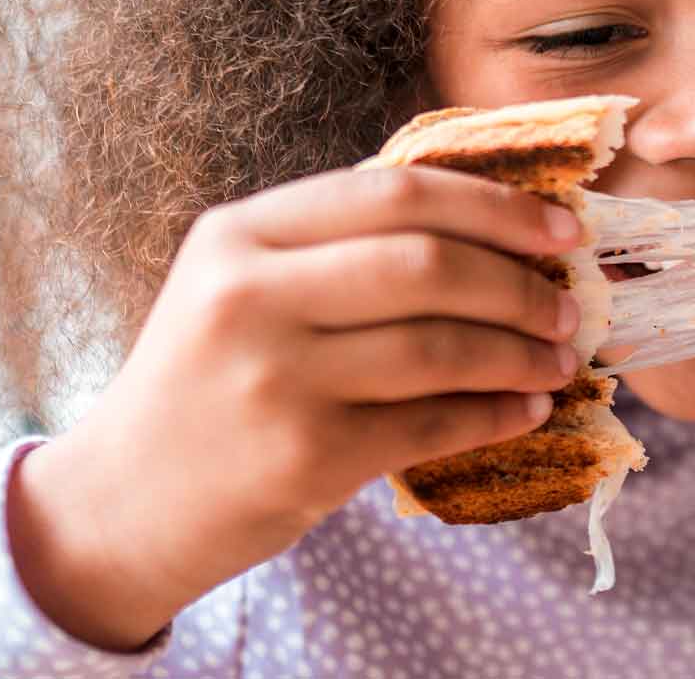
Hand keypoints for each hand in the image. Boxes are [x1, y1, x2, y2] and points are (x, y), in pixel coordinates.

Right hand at [9, 166, 584, 649]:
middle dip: (519, 284)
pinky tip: (527, 411)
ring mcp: (276, 377)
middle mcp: (250, 295)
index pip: (395, 193)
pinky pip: (434, 425)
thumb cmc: (210, 380)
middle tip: (569, 306)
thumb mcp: (243, 285)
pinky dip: (497, 414)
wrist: (125, 500)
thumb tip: (494, 225)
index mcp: (241, 233)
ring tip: (558, 360)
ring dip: (521, 354)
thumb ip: (340, 245)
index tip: (560, 230)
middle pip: (427, 265)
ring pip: (441, 347)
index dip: (495, 206)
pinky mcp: (305, 455)